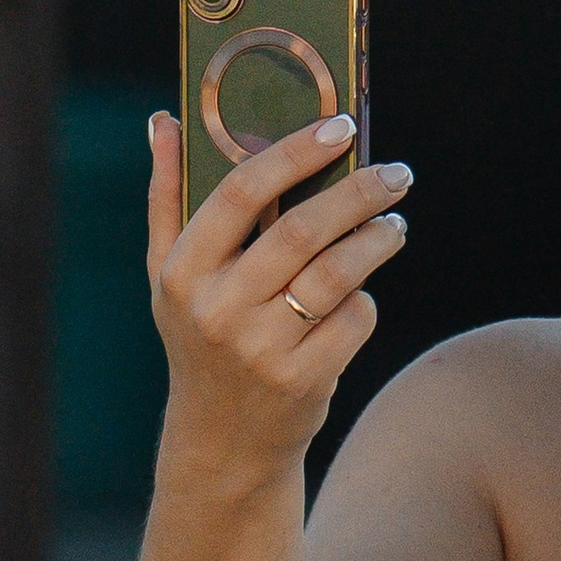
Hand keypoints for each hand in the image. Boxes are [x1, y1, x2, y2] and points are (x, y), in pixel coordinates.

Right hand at [145, 110, 411, 476]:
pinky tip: (362, 293)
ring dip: (377, 241)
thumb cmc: (200, 335)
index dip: (293, 153)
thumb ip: (167, 197)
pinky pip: (354, 319)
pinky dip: (365, 300)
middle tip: (396, 173)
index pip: (239, 193)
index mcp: (182, 272)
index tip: (340, 126)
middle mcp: (216, 308)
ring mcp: (259, 348)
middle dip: (358, 193)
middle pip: (300, 230)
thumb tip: (165, 122)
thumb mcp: (169, 275)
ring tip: (393, 225)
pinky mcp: (302, 379)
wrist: (222, 439)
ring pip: (337, 274)